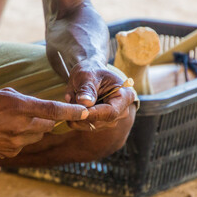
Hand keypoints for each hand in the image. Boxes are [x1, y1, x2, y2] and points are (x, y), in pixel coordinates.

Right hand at [0, 88, 88, 157]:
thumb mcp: (6, 94)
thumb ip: (28, 101)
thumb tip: (44, 109)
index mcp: (20, 107)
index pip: (54, 110)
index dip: (72, 111)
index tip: (86, 112)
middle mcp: (21, 127)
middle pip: (48, 125)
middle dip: (46, 119)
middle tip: (30, 113)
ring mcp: (16, 143)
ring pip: (38, 136)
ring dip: (33, 129)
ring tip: (13, 123)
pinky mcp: (11, 153)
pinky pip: (25, 145)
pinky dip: (22, 138)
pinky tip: (5, 133)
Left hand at [44, 2, 134, 130]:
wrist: (88, 72)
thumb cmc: (89, 70)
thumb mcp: (86, 75)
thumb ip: (87, 88)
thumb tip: (85, 102)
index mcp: (126, 95)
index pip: (110, 112)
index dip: (92, 113)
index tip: (77, 108)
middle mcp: (123, 109)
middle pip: (102, 122)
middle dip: (82, 113)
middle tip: (70, 99)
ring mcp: (114, 118)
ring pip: (93, 126)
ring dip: (78, 115)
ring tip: (73, 98)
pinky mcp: (104, 123)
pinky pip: (88, 126)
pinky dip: (77, 118)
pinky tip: (74, 104)